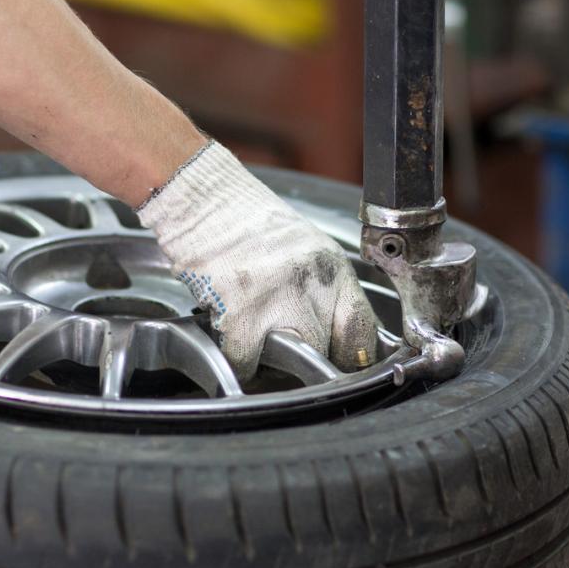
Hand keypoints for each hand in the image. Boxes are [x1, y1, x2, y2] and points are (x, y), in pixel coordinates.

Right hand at [139, 142, 379, 379]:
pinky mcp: (241, 313)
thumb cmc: (250, 224)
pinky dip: (240, 362)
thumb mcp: (306, 250)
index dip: (355, 355)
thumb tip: (333, 332)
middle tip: (290, 351)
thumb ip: (324, 289)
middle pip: (325, 348)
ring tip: (263, 349)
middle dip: (307, 355)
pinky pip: (247, 361)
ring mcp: (277, 300)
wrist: (207, 201)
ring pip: (291, 359)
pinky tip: (233, 343)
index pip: (361, 326)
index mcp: (332, 269)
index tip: (345, 366)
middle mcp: (312, 285)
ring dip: (275, 362)